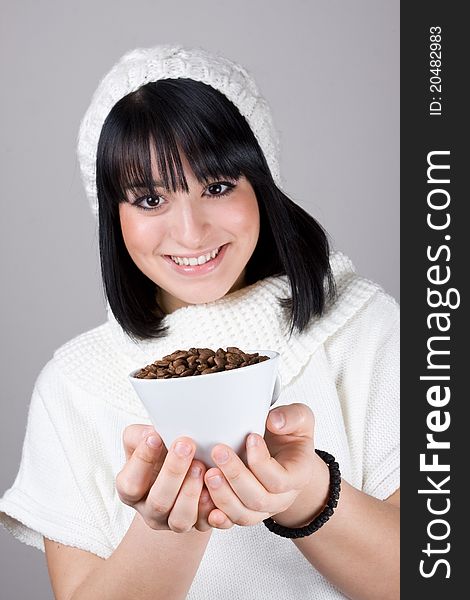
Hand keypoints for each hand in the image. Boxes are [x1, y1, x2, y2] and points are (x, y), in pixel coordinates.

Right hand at [116, 424, 229, 532]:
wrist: (182, 467)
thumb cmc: (160, 453)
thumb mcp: (143, 440)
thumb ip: (139, 436)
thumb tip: (151, 435)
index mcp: (131, 491)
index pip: (130, 484)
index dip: (142, 461)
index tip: (154, 437)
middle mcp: (151, 511)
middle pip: (158, 502)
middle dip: (173, 472)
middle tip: (185, 445)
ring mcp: (174, 521)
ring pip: (180, 519)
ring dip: (191, 491)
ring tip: (201, 465)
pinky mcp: (199, 525)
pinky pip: (206, 524)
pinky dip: (211, 509)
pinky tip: (214, 490)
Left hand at [204, 403, 327, 528]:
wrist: (283, 452)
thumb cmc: (289, 435)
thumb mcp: (300, 418)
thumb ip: (292, 417)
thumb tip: (275, 422)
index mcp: (297, 477)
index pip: (279, 480)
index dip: (262, 462)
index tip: (250, 437)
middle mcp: (281, 499)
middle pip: (258, 499)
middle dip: (236, 476)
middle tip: (219, 452)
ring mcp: (262, 509)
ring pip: (243, 514)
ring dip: (223, 496)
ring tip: (208, 473)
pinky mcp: (244, 511)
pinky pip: (230, 520)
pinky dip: (216, 514)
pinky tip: (203, 499)